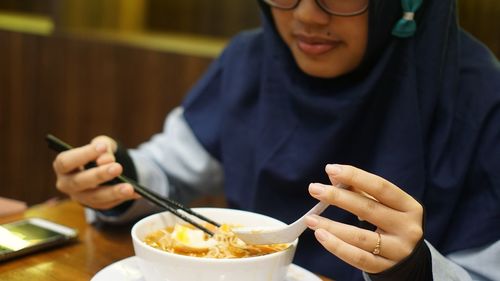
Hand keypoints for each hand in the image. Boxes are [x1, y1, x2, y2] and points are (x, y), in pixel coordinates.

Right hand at [52, 135, 139, 208]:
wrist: (103, 167)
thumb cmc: (97, 153)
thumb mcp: (101, 144)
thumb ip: (104, 147)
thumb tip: (106, 160)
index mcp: (63, 166)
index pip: (66, 162)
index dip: (83, 155)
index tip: (102, 147)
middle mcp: (67, 184)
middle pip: (79, 182)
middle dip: (99, 175)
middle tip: (117, 167)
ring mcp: (81, 197)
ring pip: (95, 197)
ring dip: (113, 192)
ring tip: (130, 187)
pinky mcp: (95, 205)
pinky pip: (110, 204)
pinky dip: (124, 198)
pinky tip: (137, 193)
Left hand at [305, 164, 422, 272]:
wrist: (410, 261)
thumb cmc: (392, 225)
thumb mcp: (385, 207)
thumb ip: (361, 191)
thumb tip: (333, 175)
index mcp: (409, 207)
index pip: (381, 187)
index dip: (355, 176)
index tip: (331, 169)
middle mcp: (408, 228)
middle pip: (368, 209)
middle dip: (338, 197)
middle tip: (314, 189)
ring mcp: (398, 250)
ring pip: (360, 237)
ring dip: (332, 226)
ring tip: (310, 218)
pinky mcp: (384, 268)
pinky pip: (357, 257)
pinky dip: (337, 246)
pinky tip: (320, 235)